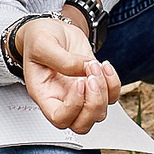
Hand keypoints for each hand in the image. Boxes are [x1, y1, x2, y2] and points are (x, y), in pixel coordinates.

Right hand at [17, 15, 121, 135]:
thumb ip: (62, 59)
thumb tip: (86, 70)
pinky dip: (114, 83)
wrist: (52, 29)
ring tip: (94, 65)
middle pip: (82, 124)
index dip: (73, 107)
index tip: (78, 83)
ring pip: (99, 113)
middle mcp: (62, 100)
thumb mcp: (42, 44)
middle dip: (94, 103)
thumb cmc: (39, 38)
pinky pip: (112, 97)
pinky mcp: (94, 85)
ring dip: (104, 90)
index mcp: (44, 95)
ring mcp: (80, 95)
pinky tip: (104, 66)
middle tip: (90, 76)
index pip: (59, 118)